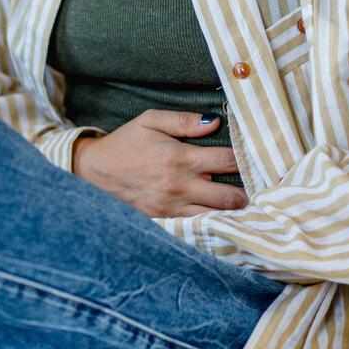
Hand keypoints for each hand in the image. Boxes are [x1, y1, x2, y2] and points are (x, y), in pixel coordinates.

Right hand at [72, 110, 247, 217]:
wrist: (93, 172)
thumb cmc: (125, 143)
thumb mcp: (150, 121)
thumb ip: (184, 121)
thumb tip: (215, 121)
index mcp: (179, 158)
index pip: (227, 161)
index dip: (245, 159)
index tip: (255, 158)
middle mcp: (179, 186)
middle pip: (230, 197)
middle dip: (246, 192)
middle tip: (255, 187)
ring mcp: (173, 208)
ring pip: (217, 217)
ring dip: (231, 211)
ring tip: (241, 203)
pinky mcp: (164, 221)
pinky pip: (197, 227)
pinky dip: (211, 223)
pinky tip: (219, 218)